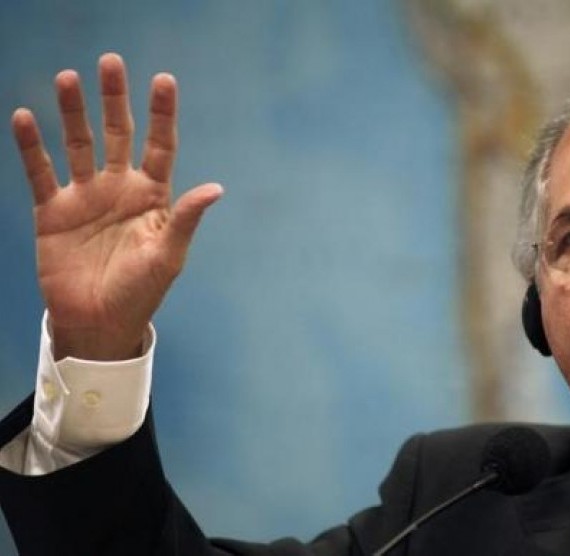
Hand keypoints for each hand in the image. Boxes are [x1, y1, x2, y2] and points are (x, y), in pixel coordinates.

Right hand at [11, 53, 222, 360]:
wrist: (99, 322)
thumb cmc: (142, 292)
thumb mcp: (168, 256)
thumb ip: (184, 219)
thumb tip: (216, 188)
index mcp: (152, 196)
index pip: (160, 145)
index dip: (162, 114)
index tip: (163, 79)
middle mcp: (119, 188)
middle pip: (117, 133)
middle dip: (114, 99)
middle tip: (111, 62)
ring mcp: (85, 197)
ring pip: (78, 144)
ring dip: (72, 112)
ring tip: (67, 78)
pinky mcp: (53, 211)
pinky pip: (41, 172)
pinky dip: (32, 146)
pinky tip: (26, 118)